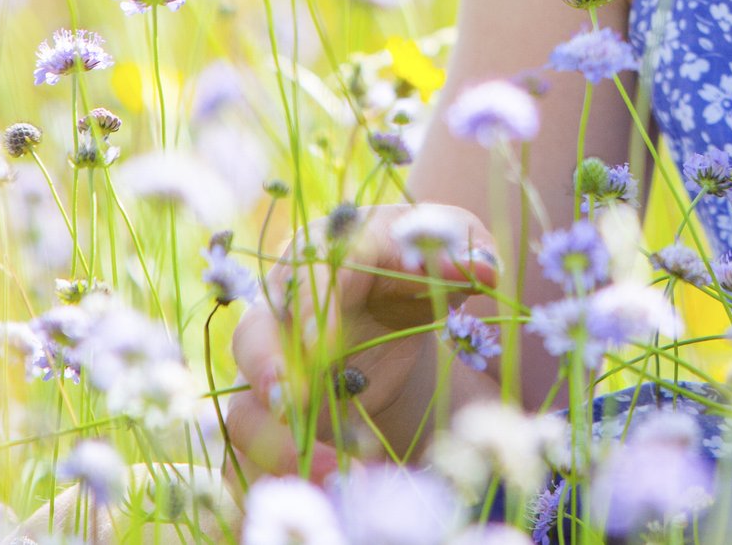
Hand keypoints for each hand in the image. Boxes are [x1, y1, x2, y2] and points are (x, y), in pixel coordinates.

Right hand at [221, 202, 498, 484]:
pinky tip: (329, 486)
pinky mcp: (274, 411)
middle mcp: (284, 309)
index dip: (310, 312)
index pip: (305, 275)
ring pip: (247, 404)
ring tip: (333, 473)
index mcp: (325, 255)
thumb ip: (465, 250)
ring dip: (279, 441)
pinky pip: (255, 448)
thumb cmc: (418, 265)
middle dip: (265, 371)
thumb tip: (485, 270)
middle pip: (252, 336)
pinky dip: (282, 471)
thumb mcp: (449, 246)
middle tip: (289, 404)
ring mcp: (272, 364)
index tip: (322, 349)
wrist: (396, 308)